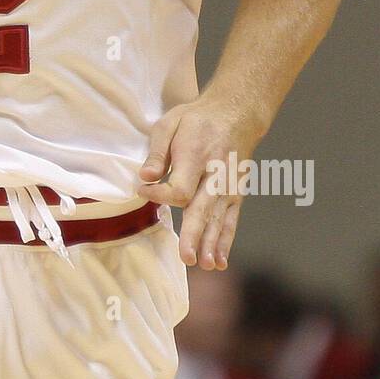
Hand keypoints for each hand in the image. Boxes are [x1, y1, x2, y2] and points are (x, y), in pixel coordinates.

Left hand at [137, 97, 264, 269]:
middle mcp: (216, 175)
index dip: (161, 195)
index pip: (180, 187)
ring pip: (219, 219)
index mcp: (197, 156)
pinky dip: (226, 241)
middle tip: (186, 257)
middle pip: (203, 208)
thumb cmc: (196, 119)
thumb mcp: (170, 124)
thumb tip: (145, 177)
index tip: (143, 191)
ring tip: (204, 265)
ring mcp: (228, 187)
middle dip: (195, 234)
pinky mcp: (236, 194)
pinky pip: (231, 220)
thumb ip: (157, 152)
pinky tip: (218, 261)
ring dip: (212, 243)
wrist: (235, 113)